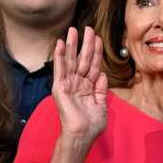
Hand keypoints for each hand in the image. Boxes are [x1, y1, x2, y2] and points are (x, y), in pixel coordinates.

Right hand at [51, 26, 108, 146]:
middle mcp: (78, 82)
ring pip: (71, 60)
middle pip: (83, 58)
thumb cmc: (92, 123)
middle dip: (86, 43)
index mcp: (88, 86)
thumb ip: (101, 88)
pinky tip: (60, 44)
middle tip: (88, 28)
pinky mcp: (60, 87)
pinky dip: (59, 56)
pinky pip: (60, 68)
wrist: (82, 134)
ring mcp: (68, 83)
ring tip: (73, 30)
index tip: (98, 38)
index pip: (94, 65)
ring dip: (72, 44)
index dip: (96, 51)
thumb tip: (103, 74)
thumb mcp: (101, 103)